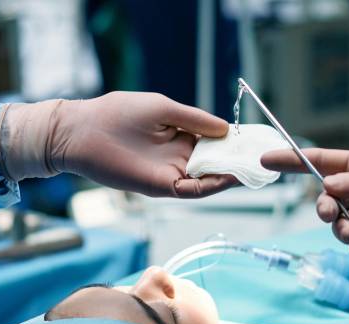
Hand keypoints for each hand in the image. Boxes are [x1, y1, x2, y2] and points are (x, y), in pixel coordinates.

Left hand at [0, 92, 236, 197]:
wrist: (82, 132)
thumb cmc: (118, 113)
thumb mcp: (164, 109)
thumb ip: (195, 119)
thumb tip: (225, 129)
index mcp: (182, 135)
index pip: (216, 143)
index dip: (237, 143)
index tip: (258, 141)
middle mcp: (180, 157)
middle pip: (217, 164)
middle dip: (241, 163)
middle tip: (265, 160)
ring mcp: (172, 173)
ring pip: (209, 180)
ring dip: (232, 177)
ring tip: (255, 170)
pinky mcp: (162, 187)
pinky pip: (193, 190)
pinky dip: (212, 186)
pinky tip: (230, 178)